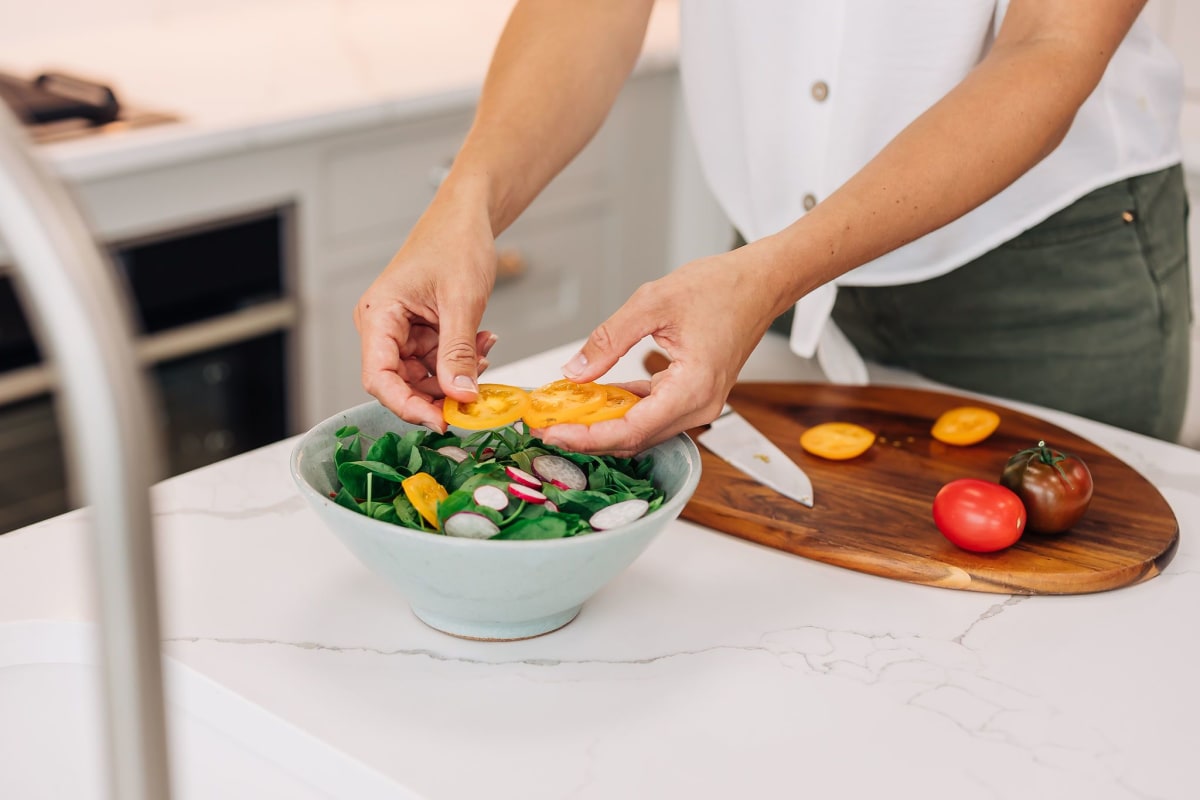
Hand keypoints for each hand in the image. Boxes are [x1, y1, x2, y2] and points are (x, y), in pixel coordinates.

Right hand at [355, 192, 498, 430]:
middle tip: (475, 393)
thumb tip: (461, 396)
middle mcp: (383, 327)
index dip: (407, 406)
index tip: (440, 421)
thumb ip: (458, 352)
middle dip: (439, 391)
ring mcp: (401, 331)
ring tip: (484, 351)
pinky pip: (437, 361)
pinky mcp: (420, 332)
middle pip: (401, 383)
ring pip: (423, 376)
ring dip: (456, 375)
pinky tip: (482, 341)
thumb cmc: (456, 242)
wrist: (467, 217)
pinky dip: (461, 360)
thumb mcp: (462, 302)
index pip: (379, 377)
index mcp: (379, 315)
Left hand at [535, 245, 789, 455]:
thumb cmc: (721, 287)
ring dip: (603, 426)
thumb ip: (609, 339)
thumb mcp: (653, 303)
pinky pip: (653, 414)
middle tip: (547, 427)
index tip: (553, 433)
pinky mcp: (694, 396)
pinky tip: (594, 401)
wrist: (761, 282)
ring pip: (642, 430)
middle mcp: (700, 407)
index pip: (632, 429)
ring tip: (563, 416)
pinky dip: (623, 411)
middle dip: (588, 436)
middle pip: (635, 439)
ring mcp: (700, 405)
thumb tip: (574, 371)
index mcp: (693, 389)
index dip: (588, 437)